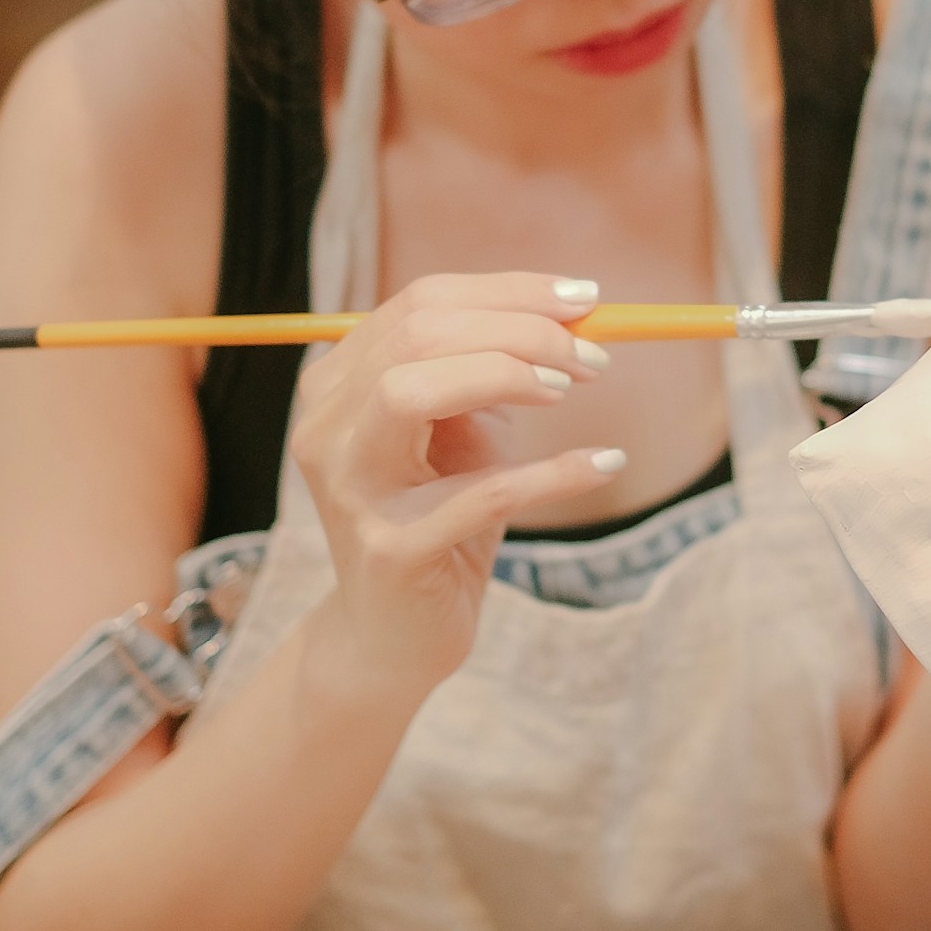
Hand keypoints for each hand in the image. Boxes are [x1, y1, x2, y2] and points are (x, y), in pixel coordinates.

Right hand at [288, 273, 621, 699]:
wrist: (394, 638)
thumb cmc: (440, 520)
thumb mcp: (462, 434)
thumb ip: (491, 372)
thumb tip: (571, 314)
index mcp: (339, 385)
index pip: (421, 304)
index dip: (509, 292)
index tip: (585, 299)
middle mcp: (327, 428)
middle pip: (418, 336)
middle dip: (520, 331)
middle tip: (593, 355)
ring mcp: (352, 490)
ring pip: (412, 392)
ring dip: (507, 374)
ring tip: (570, 389)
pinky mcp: (390, 550)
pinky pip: (480, 495)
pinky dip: (553, 473)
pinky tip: (603, 462)